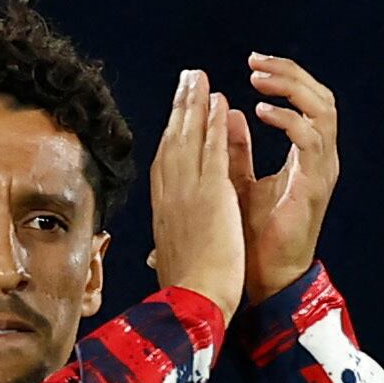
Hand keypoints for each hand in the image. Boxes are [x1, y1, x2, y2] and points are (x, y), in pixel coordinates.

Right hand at [146, 66, 246, 318]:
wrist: (192, 304)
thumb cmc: (186, 290)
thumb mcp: (174, 256)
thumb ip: (172, 237)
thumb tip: (163, 240)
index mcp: (164, 209)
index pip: (166, 161)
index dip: (172, 132)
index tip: (179, 110)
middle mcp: (170, 195)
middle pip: (172, 140)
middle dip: (180, 107)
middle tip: (188, 78)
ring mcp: (187, 193)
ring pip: (188, 138)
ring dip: (195, 104)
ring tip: (200, 77)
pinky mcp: (209, 196)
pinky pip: (212, 151)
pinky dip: (214, 124)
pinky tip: (220, 102)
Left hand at [239, 52, 340, 300]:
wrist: (263, 280)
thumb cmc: (252, 237)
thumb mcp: (237, 182)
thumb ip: (236, 149)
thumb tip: (228, 115)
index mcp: (305, 155)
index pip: (306, 100)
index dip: (284, 77)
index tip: (252, 63)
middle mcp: (319, 158)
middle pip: (320, 96)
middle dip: (289, 73)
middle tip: (256, 62)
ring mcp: (321, 170)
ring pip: (323, 109)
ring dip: (291, 88)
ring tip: (259, 81)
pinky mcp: (314, 185)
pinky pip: (310, 139)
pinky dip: (287, 119)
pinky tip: (261, 111)